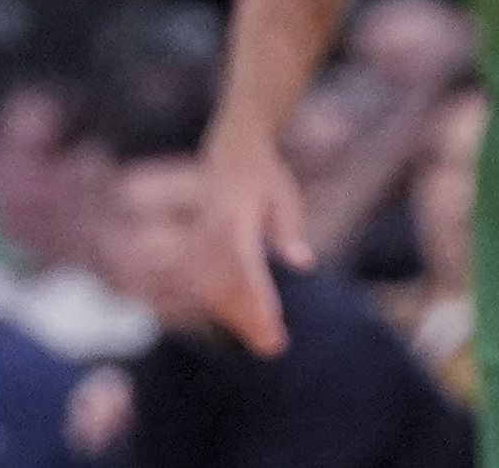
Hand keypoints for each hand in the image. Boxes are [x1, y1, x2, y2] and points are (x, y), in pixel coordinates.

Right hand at [196, 133, 310, 359]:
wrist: (231, 152)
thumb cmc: (265, 177)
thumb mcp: (285, 197)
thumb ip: (289, 232)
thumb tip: (303, 264)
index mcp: (234, 216)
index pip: (246, 264)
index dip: (259, 296)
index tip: (275, 322)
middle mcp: (210, 231)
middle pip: (226, 286)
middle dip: (250, 318)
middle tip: (276, 347)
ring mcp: (199, 242)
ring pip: (213, 291)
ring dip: (237, 320)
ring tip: (266, 344)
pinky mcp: (195, 251)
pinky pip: (205, 287)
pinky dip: (224, 309)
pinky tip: (245, 326)